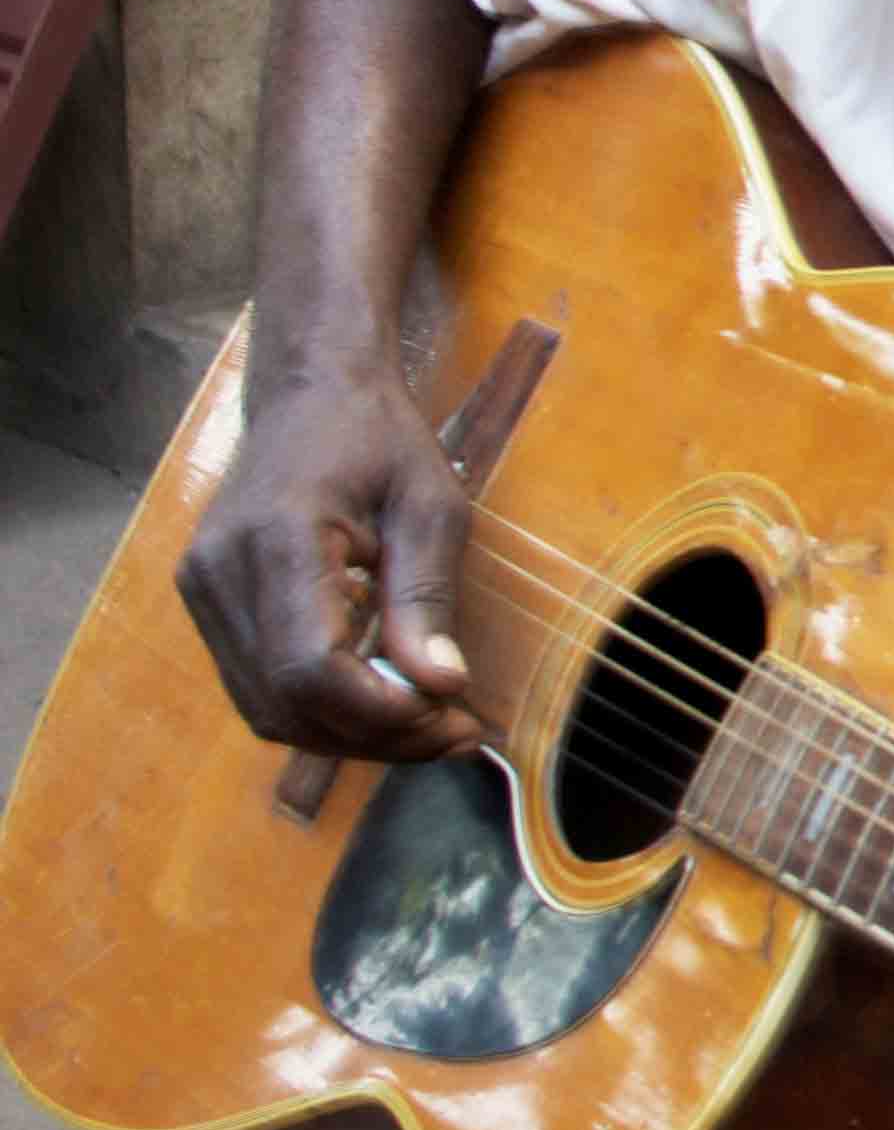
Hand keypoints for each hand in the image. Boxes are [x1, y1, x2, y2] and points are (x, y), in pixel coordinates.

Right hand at [172, 361, 482, 758]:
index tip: (453, 715)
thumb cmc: (379, 437)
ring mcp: (202, 592)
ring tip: (429, 722)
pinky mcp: (208, 603)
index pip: (309, 669)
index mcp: (276, 539)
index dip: (380, 713)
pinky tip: (383, 699)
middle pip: (285, 704)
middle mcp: (219, 574)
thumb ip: (427, 595)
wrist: (310, 393)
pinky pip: (257, 686)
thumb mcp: (430, 503)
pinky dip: (323, 710)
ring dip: (351, 734)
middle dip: (376, 736)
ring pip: (266, 709)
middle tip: (456, 732)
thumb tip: (440, 686)